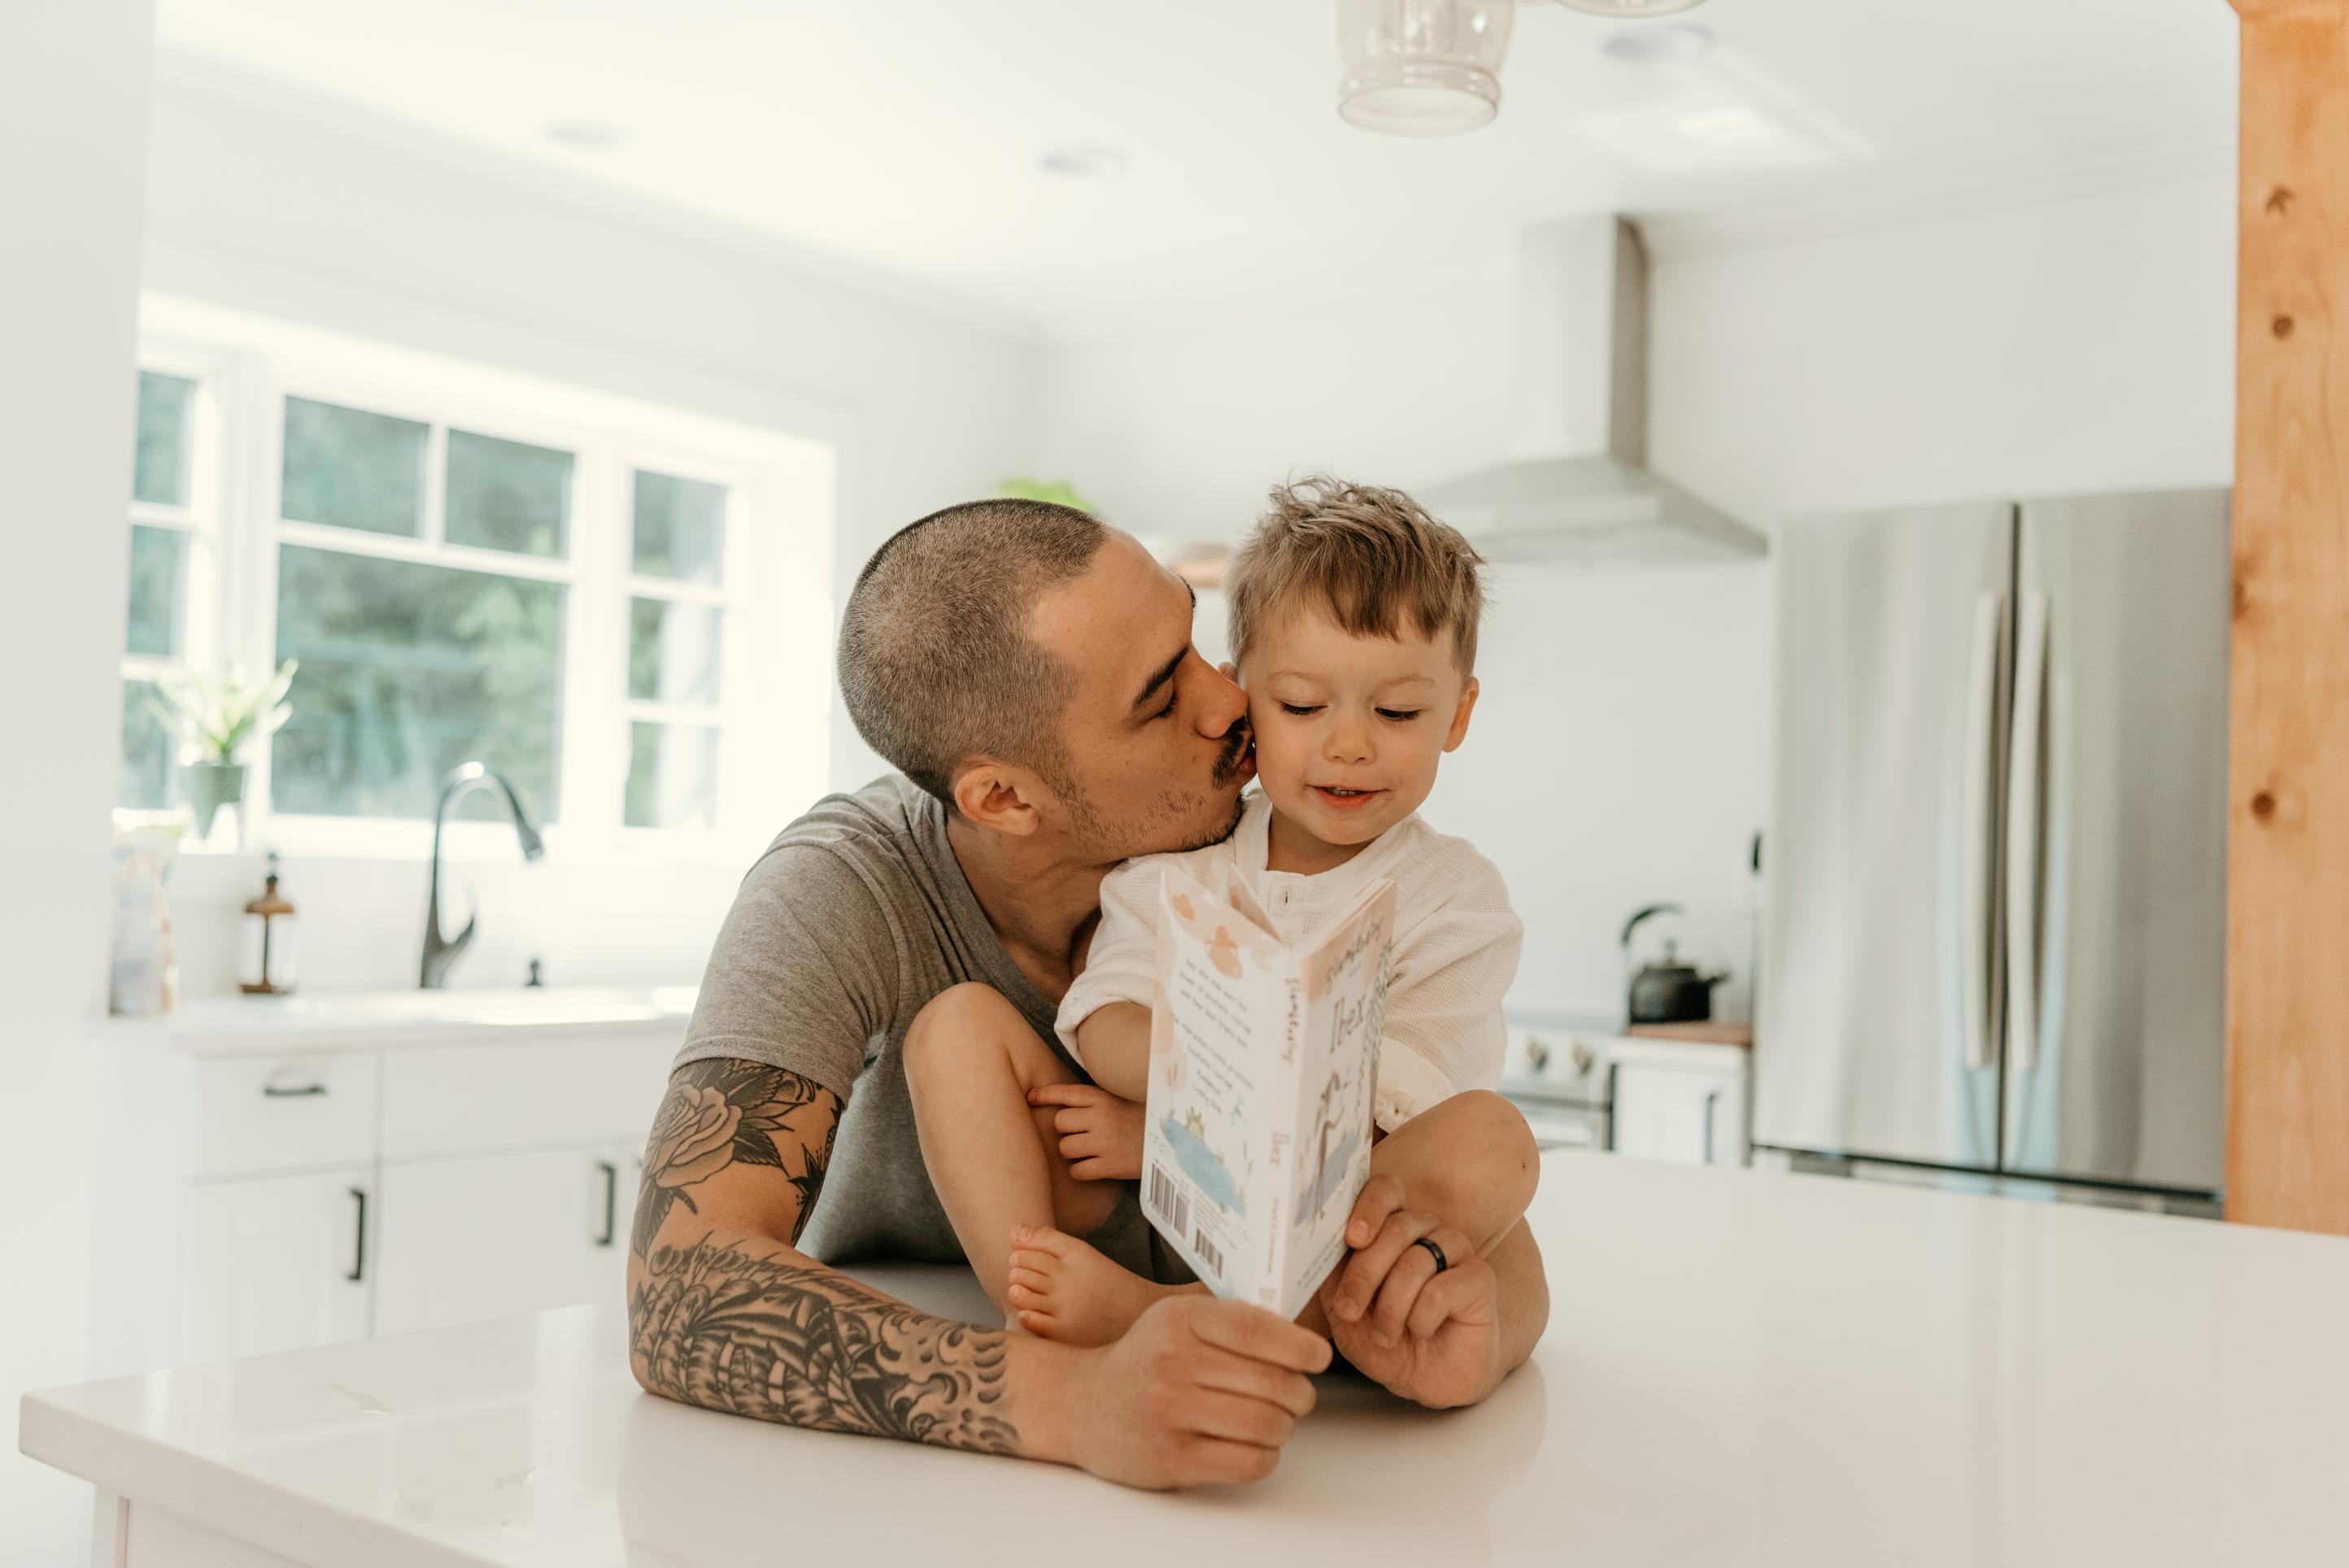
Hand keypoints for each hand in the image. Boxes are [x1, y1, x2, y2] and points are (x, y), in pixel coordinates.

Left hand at [1029, 1083, 1145, 1180]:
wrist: (1174, 1143)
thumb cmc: (1145, 1120)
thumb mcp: (1122, 1100)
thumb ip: (1097, 1101)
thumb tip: (1063, 1105)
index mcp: (1104, 1098)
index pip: (1066, 1093)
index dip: (1044, 1095)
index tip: (1030, 1098)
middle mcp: (1102, 1117)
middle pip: (1060, 1123)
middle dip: (1065, 1131)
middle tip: (1081, 1135)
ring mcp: (1105, 1142)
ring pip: (1065, 1148)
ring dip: (1072, 1153)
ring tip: (1089, 1152)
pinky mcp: (1110, 1166)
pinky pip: (1077, 1171)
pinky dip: (1081, 1172)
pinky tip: (1094, 1168)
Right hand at [1055, 1295, 1329, 1487]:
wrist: (1080, 1405)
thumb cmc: (1144, 1360)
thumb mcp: (1175, 1318)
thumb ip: (1229, 1318)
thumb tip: (1300, 1324)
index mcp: (1180, 1320)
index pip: (1257, 1329)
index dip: (1300, 1346)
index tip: (1319, 1357)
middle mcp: (1173, 1362)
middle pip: (1272, 1381)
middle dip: (1300, 1393)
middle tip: (1298, 1396)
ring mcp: (1170, 1412)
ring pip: (1266, 1423)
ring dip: (1285, 1426)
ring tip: (1276, 1421)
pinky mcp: (1172, 1458)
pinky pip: (1248, 1462)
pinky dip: (1266, 1456)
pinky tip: (1256, 1445)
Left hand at [1316, 1175, 1500, 1410]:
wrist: (1426, 1378)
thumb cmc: (1383, 1340)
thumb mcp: (1344, 1311)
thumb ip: (1332, 1275)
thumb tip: (1313, 1244)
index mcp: (1390, 1226)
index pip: (1385, 1190)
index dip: (1368, 1208)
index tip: (1352, 1239)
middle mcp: (1425, 1230)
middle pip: (1395, 1228)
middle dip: (1364, 1274)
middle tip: (1350, 1311)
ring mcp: (1455, 1251)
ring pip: (1415, 1261)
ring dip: (1391, 1308)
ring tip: (1387, 1335)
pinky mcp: (1479, 1278)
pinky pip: (1441, 1290)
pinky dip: (1420, 1319)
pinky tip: (1422, 1330)